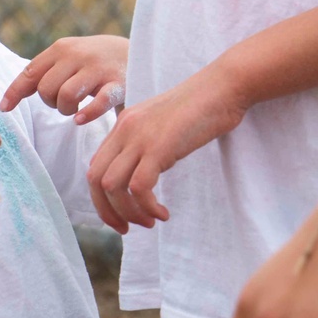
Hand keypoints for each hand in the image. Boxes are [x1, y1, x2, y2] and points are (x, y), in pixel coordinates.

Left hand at [0, 35, 128, 122]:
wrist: (139, 51)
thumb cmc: (93, 61)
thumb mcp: (68, 57)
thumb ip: (43, 72)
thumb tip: (6, 101)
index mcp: (62, 48)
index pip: (30, 72)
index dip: (14, 92)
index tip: (4, 109)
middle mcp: (78, 55)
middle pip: (46, 89)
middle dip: (49, 102)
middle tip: (61, 104)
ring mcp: (98, 69)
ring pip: (66, 96)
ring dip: (66, 110)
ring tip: (74, 109)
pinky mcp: (118, 84)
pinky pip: (98, 103)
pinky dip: (87, 114)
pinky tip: (81, 119)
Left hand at [86, 60, 246, 232]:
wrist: (221, 88)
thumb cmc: (200, 109)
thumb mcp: (162, 126)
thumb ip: (146, 146)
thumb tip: (142, 180)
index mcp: (123, 125)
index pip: (96, 167)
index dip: (101, 198)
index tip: (121, 216)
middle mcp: (124, 130)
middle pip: (95, 179)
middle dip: (108, 211)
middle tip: (128, 229)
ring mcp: (139, 137)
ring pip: (113, 186)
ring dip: (129, 212)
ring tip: (151, 221)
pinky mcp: (159, 147)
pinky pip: (139, 187)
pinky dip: (147, 207)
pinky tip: (163, 213)